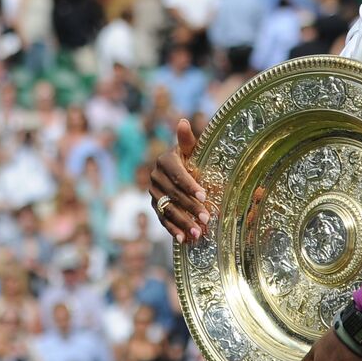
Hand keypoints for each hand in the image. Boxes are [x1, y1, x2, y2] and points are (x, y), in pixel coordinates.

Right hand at [150, 118, 210, 242]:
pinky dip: (173, 230)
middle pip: (174, 195)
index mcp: (165, 161)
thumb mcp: (191, 150)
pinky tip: (184, 239)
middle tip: (207, 219)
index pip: (177, 175)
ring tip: (198, 233)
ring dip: (183, 223)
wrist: (180, 172)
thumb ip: (187, 139)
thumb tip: (183, 121)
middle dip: (191, 208)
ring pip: (168, 209)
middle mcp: (155, 177)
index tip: (205, 196)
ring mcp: (154, 193)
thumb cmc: (191, 158)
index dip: (190, 186)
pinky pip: (162, 220)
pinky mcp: (155, 206)